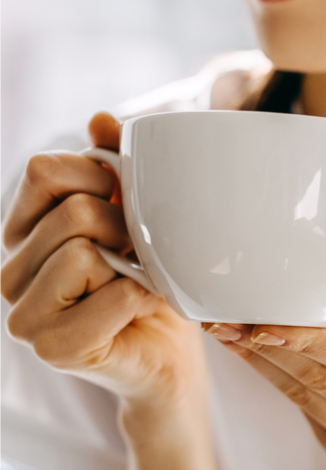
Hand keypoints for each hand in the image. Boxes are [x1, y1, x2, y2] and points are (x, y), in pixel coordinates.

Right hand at [1, 113, 205, 407]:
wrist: (166, 350)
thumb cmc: (148, 279)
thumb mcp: (133, 215)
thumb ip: (113, 166)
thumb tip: (100, 119)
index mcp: (22, 232)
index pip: (45, 171)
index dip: (101, 177)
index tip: (124, 202)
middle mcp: (9, 272)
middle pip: (72, 212)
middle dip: (124, 228)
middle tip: (137, 254)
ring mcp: (24, 316)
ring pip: (84, 251)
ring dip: (133, 265)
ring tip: (135, 281)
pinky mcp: (53, 350)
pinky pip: (115, 295)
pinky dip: (144, 296)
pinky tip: (140, 309)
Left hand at [204, 255, 325, 469]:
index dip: (310, 340)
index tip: (266, 321)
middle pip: (321, 379)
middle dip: (268, 347)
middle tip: (226, 318)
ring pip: (304, 397)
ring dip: (260, 363)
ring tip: (225, 332)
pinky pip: (305, 411)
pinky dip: (276, 380)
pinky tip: (253, 354)